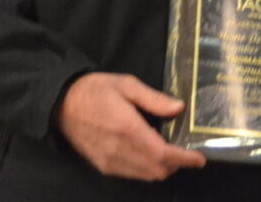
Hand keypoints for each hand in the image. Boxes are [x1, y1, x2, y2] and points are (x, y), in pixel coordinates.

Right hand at [57, 72, 207, 180]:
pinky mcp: (103, 167)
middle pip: (158, 170)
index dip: (184, 159)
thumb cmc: (95, 90)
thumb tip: (179, 108)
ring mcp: (110, 162)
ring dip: (162, 168)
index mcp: (128, 129)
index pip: (163, 154)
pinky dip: (146, 169)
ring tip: (168, 151)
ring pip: (146, 176)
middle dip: (176, 164)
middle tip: (185, 151)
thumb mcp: (126, 84)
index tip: (199, 158)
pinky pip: (132, 175)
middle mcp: (120, 151)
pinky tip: (147, 153)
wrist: (60, 104)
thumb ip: (154, 99)